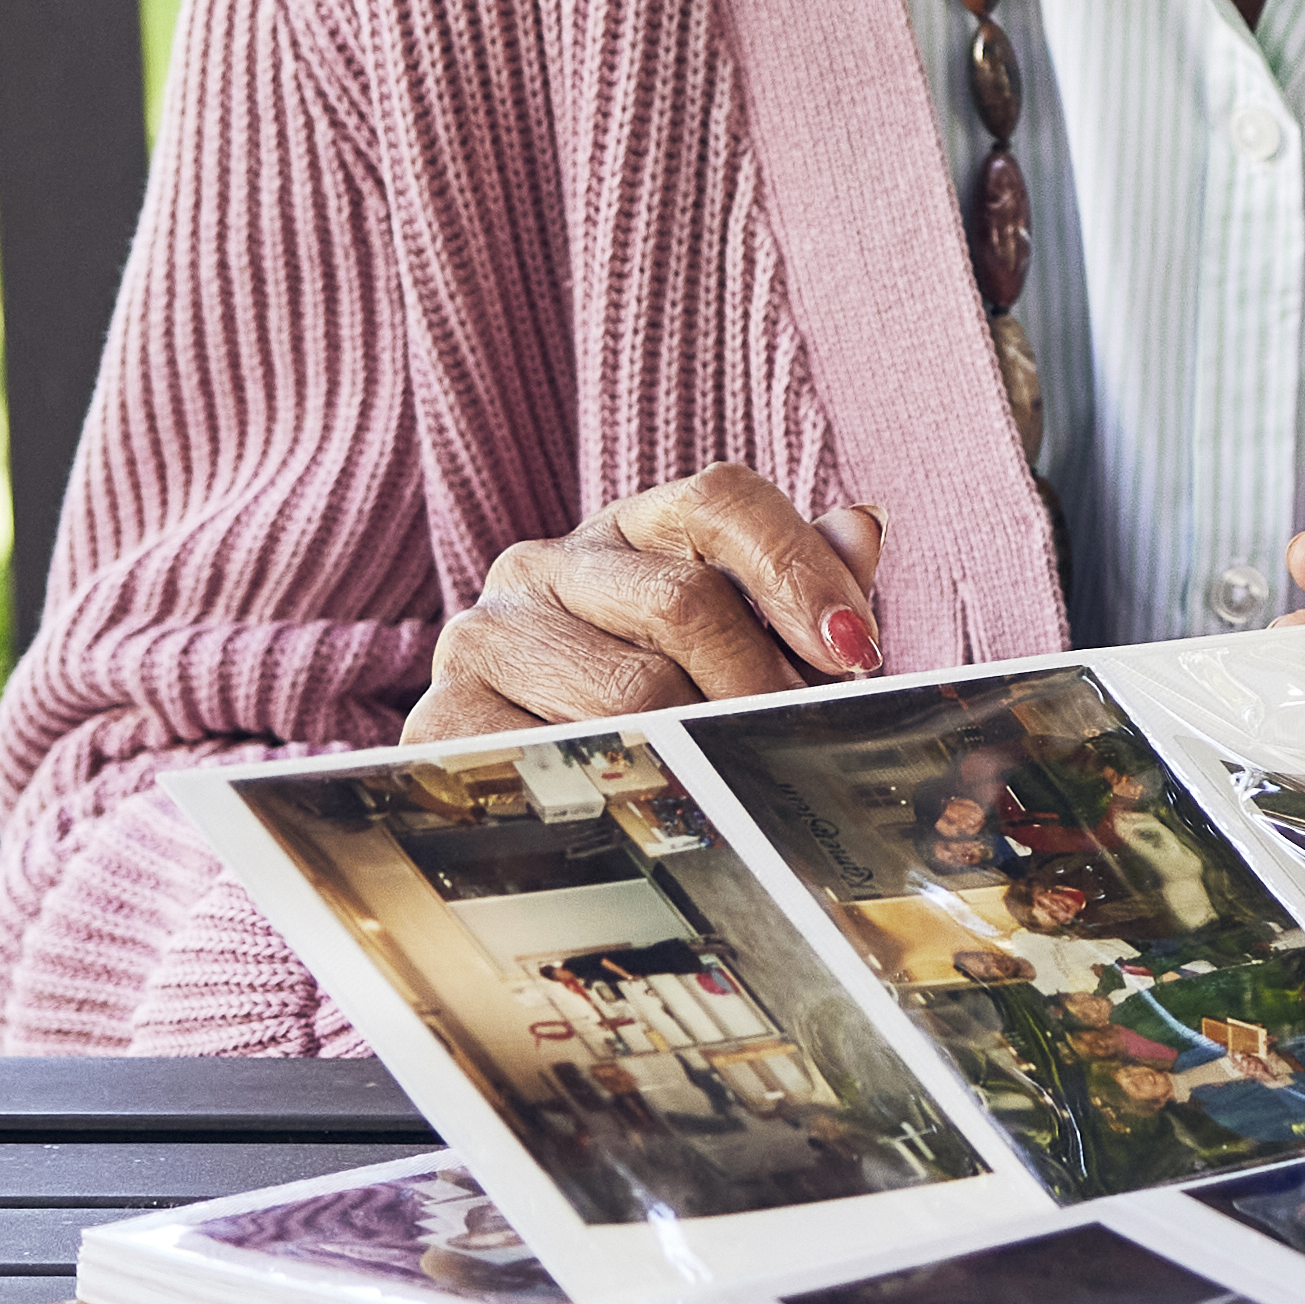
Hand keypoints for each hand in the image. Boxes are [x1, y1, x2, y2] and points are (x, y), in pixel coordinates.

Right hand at [407, 472, 879, 742]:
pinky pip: (555, 755)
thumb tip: (860, 528)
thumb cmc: (649, 703)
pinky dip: (619, 784)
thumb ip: (797, 589)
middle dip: (764, 681)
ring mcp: (487, 637)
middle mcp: (545, 566)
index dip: (798, 569)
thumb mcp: (730, 640)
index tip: (855, 649)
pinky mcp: (444, 716)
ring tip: (733, 781)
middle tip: (797, 738)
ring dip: (704, 745)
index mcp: (626, 531)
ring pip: (631, 690)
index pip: (720, 500)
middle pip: (685, 601)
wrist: (513, 783)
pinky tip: (646, 804)